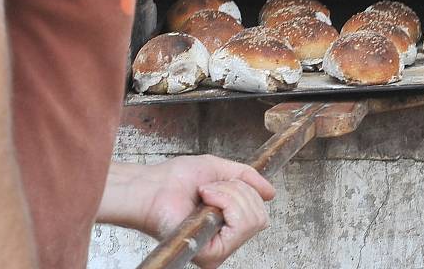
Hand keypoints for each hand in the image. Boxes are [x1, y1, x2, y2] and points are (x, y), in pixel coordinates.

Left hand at [98, 156, 274, 268]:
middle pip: (260, 217)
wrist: (152, 186)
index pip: (260, 214)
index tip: (220, 183)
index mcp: (228, 225)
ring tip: (206, 194)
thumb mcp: (219, 170)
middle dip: (238, 191)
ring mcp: (220, 250)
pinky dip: (224, 202)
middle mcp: (225, 241)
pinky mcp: (212, 255)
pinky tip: (205, 200)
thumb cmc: (175, 180)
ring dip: (229, 195)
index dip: (246, 191)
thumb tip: (271, 192)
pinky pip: (238, 226)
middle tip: (210, 189)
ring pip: (252, 220)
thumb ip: (247, 178)